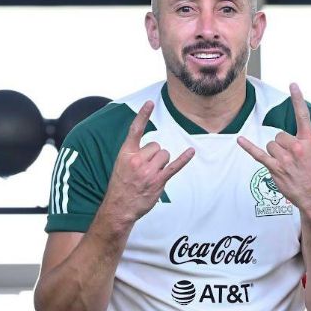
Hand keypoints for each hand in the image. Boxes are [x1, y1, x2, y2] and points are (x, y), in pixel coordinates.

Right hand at [101, 100, 194, 227]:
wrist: (119, 208)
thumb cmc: (121, 186)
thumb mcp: (121, 165)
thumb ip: (134, 153)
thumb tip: (152, 148)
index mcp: (126, 153)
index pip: (135, 130)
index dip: (142, 115)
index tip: (149, 103)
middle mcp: (137, 160)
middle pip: (157, 145)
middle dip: (155, 155)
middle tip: (146, 168)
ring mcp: (148, 171)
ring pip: (165, 155)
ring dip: (162, 162)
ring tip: (152, 174)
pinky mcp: (158, 181)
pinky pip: (174, 166)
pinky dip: (184, 158)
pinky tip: (191, 152)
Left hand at [237, 84, 310, 215]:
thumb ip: (302, 142)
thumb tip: (285, 138)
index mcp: (309, 141)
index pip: (303, 116)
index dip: (298, 99)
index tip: (292, 84)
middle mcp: (297, 147)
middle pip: (279, 135)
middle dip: (282, 145)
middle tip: (292, 159)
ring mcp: (285, 158)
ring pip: (271, 145)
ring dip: (275, 153)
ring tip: (286, 165)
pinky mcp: (275, 168)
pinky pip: (258, 154)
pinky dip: (248, 147)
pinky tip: (239, 140)